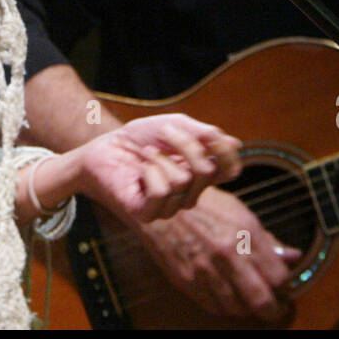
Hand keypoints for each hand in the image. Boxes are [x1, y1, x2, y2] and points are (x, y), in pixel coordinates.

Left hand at [73, 114, 241, 222]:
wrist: (104, 147)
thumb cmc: (139, 138)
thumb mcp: (174, 125)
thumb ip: (202, 134)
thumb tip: (234, 143)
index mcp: (199, 173)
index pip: (229, 170)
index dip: (227, 155)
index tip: (213, 137)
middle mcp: (188, 193)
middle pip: (206, 170)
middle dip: (184, 144)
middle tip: (164, 132)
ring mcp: (169, 207)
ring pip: (183, 180)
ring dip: (160, 158)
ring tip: (145, 155)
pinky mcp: (147, 214)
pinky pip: (162, 191)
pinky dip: (150, 172)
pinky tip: (140, 171)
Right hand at [130, 185, 299, 322]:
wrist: (161, 205)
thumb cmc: (203, 205)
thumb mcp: (240, 213)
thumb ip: (267, 239)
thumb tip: (293, 256)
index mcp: (245, 232)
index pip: (278, 275)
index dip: (286, 288)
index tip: (285, 290)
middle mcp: (227, 253)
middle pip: (261, 299)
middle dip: (273, 310)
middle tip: (276, 310)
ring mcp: (205, 269)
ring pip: (238, 308)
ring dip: (249, 311)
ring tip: (253, 306)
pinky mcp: (186, 280)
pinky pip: (213, 306)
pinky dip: (226, 309)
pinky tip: (231, 301)